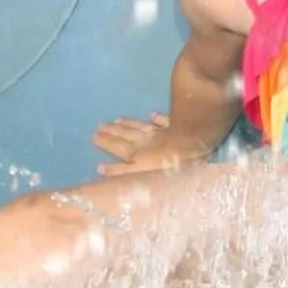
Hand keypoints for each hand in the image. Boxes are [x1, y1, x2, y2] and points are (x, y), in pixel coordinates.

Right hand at [92, 111, 212, 175]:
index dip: (105, 142)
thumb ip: (120, 173)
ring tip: (118, 118)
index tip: (93, 135)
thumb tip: (100, 169)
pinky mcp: (177, 126)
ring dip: (129, 123)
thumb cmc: (169, 166)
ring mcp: (161, 131)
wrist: (194, 145)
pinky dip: (156, 117)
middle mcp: (146, 140)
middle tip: (99, 124)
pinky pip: (164, 120)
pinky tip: (151, 113)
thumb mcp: (140, 173)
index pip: (117, 147)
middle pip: (126, 134)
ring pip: (140, 126)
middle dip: (112, 130)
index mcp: (136, 153)